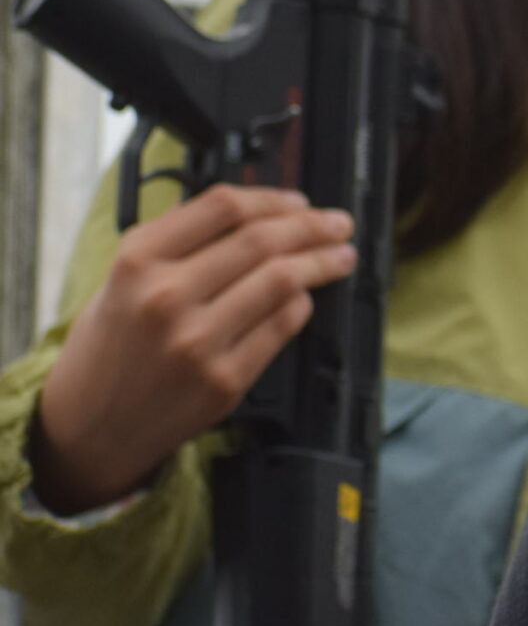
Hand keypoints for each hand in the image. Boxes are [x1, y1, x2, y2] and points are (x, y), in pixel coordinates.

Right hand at [31, 185, 355, 514]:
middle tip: (338, 224)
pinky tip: (307, 297)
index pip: (223, 207)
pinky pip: (282, 326)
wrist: (88, 427)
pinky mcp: (224, 380)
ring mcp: (197, 342)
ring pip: (282, 281)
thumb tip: (251, 210)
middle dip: (313, 226)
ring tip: (341, 255)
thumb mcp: (121, 280)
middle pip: (262, 240)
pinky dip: (302, 304)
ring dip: (323, 262)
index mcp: (136, 261)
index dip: (273, 198)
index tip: (299, 202)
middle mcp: (165, 297)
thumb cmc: (108, 347)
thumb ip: (178, 242)